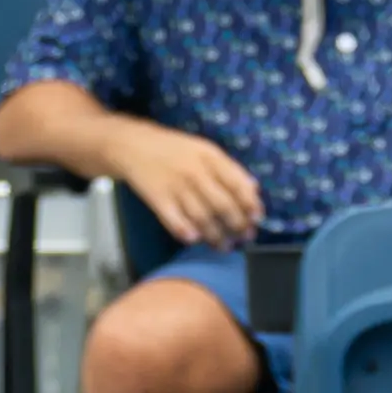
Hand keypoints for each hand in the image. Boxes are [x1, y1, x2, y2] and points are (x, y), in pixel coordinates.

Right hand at [106, 122, 263, 249]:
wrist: (134, 145)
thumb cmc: (175, 150)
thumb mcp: (205, 149)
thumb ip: (229, 169)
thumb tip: (254, 189)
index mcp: (210, 157)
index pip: (237, 183)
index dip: (250, 204)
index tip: (257, 219)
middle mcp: (195, 171)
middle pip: (222, 205)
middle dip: (237, 225)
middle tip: (244, 237)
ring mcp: (175, 186)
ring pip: (202, 217)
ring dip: (216, 236)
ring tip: (225, 246)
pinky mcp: (157, 198)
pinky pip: (174, 221)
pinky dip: (186, 232)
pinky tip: (195, 240)